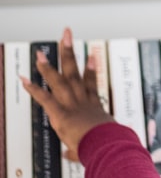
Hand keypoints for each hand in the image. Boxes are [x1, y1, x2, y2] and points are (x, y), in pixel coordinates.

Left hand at [21, 28, 114, 160]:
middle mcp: (83, 101)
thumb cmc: (106, 144)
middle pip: (75, 72)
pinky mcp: (61, 114)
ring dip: (48, 66)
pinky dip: (34, 90)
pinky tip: (23, 80)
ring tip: (40, 53)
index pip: (91, 83)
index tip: (91, 55)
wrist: (107, 144)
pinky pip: (46, 99)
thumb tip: (69, 155)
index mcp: (94, 106)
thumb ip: (76, 149)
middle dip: (70, 53)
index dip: (91, 68)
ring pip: (60, 81)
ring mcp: (72, 105)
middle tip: (66, 35)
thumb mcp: (94, 144)